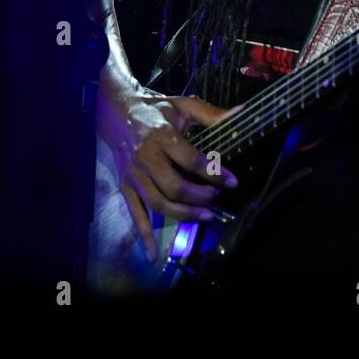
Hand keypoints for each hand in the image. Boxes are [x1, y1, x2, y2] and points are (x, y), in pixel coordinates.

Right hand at [97, 81, 239, 262]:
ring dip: (184, 214)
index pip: (192, 161)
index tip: (232, 182)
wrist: (116, 111)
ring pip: (158, 203)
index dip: (214, 174)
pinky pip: (135, 213)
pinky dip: (144, 235)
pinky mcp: (125, 185)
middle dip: (200, 197)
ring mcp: (134, 174)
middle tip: (215, 198)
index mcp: (163, 136)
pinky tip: (153, 253)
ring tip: (205, 216)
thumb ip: (212, 114)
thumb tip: (242, 114)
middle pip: (175, 187)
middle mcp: (147, 157)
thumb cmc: (155, 109)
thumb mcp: (184, 105)